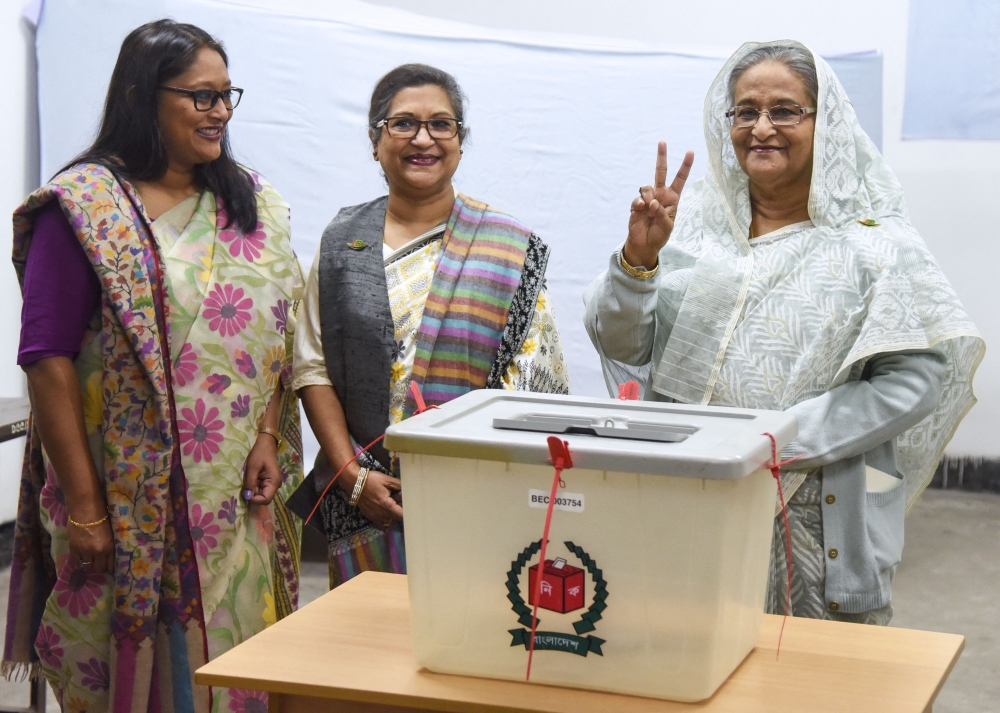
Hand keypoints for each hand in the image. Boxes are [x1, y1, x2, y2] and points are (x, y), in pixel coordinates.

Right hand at [67, 501, 113, 574]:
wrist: (85, 509)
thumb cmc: (102, 515)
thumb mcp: (111, 531)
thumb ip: (109, 543)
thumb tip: (109, 552)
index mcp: (109, 546)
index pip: (110, 565)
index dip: (109, 568)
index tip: (109, 569)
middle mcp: (97, 551)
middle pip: (99, 568)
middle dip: (100, 567)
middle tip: (99, 563)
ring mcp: (84, 550)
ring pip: (87, 566)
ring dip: (89, 564)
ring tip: (90, 560)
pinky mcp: (73, 548)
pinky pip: (76, 561)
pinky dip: (79, 561)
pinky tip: (81, 558)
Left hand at [244, 433, 282, 505]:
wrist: (265, 442)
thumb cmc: (260, 453)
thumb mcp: (253, 467)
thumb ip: (250, 483)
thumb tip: (247, 497)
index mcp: (274, 482)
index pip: (266, 499)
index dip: (255, 500)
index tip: (245, 493)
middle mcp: (274, 485)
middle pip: (263, 497)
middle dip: (252, 494)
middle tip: (243, 486)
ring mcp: (270, 483)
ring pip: (260, 493)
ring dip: (251, 490)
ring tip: (245, 480)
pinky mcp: (266, 480)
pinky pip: (259, 488)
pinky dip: (252, 486)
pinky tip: (248, 479)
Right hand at [342, 466, 402, 527]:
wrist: (354, 482)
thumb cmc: (371, 480)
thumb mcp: (387, 480)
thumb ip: (399, 485)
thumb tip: (408, 488)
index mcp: (386, 504)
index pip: (401, 514)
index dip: (407, 511)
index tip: (410, 505)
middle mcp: (381, 513)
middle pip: (396, 518)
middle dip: (400, 511)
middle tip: (400, 502)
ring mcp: (375, 516)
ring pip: (389, 521)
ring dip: (393, 515)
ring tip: (393, 505)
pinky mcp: (370, 516)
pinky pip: (382, 521)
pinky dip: (386, 517)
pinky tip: (386, 509)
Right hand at [624, 141, 693, 268]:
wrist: (644, 244)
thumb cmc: (659, 235)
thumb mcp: (667, 225)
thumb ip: (661, 212)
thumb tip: (652, 201)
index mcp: (672, 199)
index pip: (680, 179)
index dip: (685, 166)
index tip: (690, 152)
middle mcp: (660, 195)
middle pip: (661, 172)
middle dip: (661, 157)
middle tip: (662, 142)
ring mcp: (648, 198)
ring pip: (646, 186)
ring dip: (648, 196)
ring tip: (649, 208)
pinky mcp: (636, 204)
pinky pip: (637, 198)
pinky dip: (639, 203)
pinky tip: (640, 210)